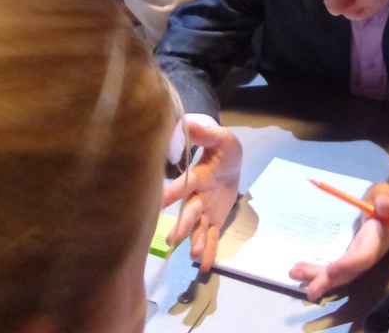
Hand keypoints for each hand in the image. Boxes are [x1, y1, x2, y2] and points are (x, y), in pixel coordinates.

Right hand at [162, 120, 241, 271]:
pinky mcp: (215, 219)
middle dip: (181, 224)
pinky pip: (211, 236)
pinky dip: (208, 250)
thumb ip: (205, 133)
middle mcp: (196, 196)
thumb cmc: (221, 148)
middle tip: (170, 239)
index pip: (183, 185)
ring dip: (194, 240)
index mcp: (196, 176)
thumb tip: (187, 123)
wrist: (231, 161)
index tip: (158, 202)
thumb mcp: (220, 137)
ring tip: (192, 255)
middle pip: (189, 211)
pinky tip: (205, 265)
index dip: (171, 193)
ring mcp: (205, 210)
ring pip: (198, 227)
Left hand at [289, 183, 388, 300]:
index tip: (332, 270)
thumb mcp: (384, 194)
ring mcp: (355, 259)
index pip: (365, 256)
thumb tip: (384, 205)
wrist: (386, 212)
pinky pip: (332, 270)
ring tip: (294, 273)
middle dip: (329, 281)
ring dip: (316, 277)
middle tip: (310, 290)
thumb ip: (385, 199)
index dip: (350, 264)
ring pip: (338, 275)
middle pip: (348, 273)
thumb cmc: (383, 201)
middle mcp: (366, 255)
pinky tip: (298, 271)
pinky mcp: (346, 258)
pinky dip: (315, 272)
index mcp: (376, 240)